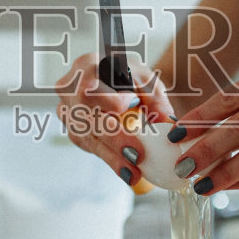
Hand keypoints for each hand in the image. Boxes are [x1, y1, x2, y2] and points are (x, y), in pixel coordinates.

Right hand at [53, 54, 176, 187]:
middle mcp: (70, 89)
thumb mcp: (146, 82)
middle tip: (137, 153)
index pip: (91, 85)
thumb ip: (157, 100)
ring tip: (135, 171)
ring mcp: (68, 112)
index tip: (134, 105)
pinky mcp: (74, 131)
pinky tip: (127, 172)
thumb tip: (170, 123)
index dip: (109, 99)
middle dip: (114, 136)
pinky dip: (111, 160)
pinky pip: (91, 148)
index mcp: (87, 66)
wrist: (115, 83)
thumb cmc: (130, 78)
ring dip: (113, 156)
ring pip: (88, 137)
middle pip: (88, 115)